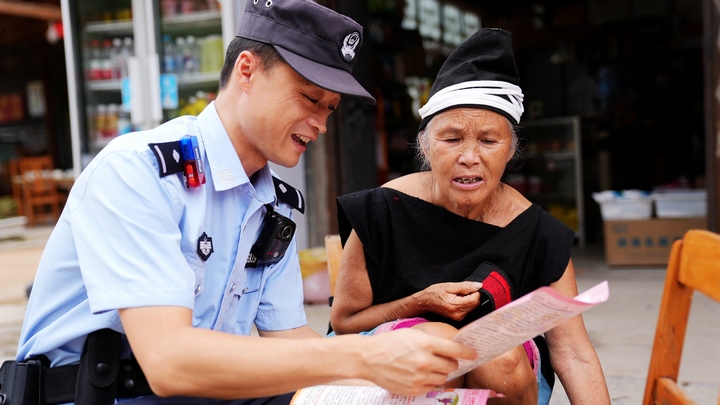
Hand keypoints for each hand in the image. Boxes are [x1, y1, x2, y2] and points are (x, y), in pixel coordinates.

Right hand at [361, 328, 475, 395]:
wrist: (368, 358)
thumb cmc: (389, 343)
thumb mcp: (412, 335)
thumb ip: (432, 342)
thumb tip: (450, 348)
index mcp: (426, 344)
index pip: (456, 350)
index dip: (468, 352)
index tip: (475, 353)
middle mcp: (425, 361)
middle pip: (452, 366)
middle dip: (450, 362)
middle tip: (443, 359)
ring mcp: (419, 377)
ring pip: (443, 378)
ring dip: (440, 373)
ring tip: (428, 367)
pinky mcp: (414, 389)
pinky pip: (431, 387)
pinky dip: (429, 382)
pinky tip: (419, 375)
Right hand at [413, 281, 482, 320]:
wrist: (425, 302)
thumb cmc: (434, 293)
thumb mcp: (449, 286)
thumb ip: (465, 286)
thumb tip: (479, 286)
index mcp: (456, 305)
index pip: (475, 299)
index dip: (474, 291)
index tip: (467, 288)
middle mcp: (458, 314)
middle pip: (475, 303)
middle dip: (471, 296)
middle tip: (460, 292)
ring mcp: (458, 318)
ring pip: (473, 307)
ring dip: (468, 300)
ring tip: (456, 297)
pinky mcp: (458, 319)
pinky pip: (468, 310)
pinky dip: (466, 304)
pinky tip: (457, 301)